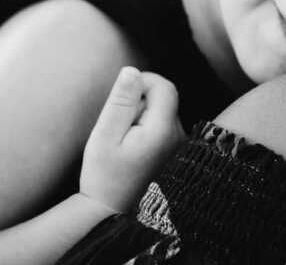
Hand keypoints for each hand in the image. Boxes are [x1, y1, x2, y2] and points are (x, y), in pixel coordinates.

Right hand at [80, 67, 184, 212]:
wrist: (111, 215)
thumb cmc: (104, 177)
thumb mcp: (104, 136)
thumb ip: (120, 102)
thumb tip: (132, 71)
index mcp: (163, 131)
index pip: (164, 87)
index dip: (142, 82)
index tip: (120, 99)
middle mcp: (179, 138)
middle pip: (163, 99)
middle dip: (139, 103)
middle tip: (118, 130)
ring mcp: (180, 148)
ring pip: (162, 114)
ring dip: (142, 119)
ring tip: (124, 144)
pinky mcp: (176, 156)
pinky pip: (163, 129)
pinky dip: (146, 132)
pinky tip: (132, 152)